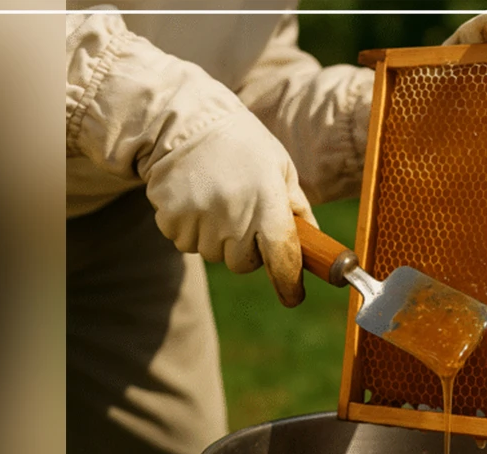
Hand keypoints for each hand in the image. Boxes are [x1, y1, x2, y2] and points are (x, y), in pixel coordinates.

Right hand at [144, 110, 316, 307]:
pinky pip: (187, 243)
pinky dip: (192, 228)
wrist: (185, 123)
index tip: (293, 296)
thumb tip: (314, 244)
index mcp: (268, 201)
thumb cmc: (243, 145)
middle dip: (249, 250)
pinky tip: (195, 198)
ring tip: (217, 198)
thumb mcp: (280, 168)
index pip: (282, 259)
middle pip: (244, 264)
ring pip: (214, 254)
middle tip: (245, 216)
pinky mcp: (171, 220)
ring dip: (218, 238)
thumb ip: (297, 207)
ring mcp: (200, 219)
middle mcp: (234, 215)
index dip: (289, 283)